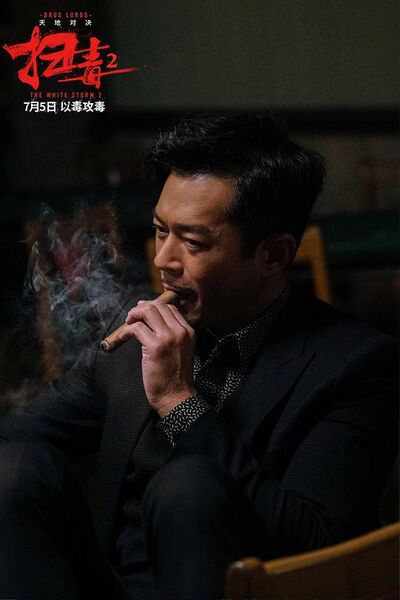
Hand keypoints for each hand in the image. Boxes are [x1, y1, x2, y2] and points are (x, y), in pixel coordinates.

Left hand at [121, 299, 196, 416]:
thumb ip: (171, 334)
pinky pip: (136, 328)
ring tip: (128, 323)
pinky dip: (126, 330)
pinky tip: (124, 337)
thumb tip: (150, 320)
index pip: (170, 308)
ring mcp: (168, 338)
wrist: (176, 395)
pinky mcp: (154, 347)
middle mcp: (180, 331)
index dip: (154, 306)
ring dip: (134, 314)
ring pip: (148, 311)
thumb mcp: (181, 349)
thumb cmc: (175, 376)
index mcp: (188, 331)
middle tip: (132, 317)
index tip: (142, 311)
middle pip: (158, 306)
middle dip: (141, 308)